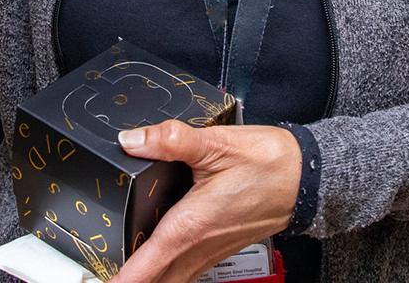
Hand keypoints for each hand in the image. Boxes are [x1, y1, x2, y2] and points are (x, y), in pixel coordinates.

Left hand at [109, 121, 299, 282]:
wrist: (307, 177)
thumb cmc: (270, 163)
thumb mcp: (218, 144)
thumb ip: (171, 140)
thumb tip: (132, 139)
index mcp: (191, 225)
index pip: (146, 266)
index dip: (121, 280)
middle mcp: (198, 246)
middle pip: (155, 282)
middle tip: (101, 276)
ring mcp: (209, 253)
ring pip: (171, 281)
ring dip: (147, 279)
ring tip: (122, 274)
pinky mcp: (218, 249)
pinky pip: (184, 273)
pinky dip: (164, 275)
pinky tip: (155, 263)